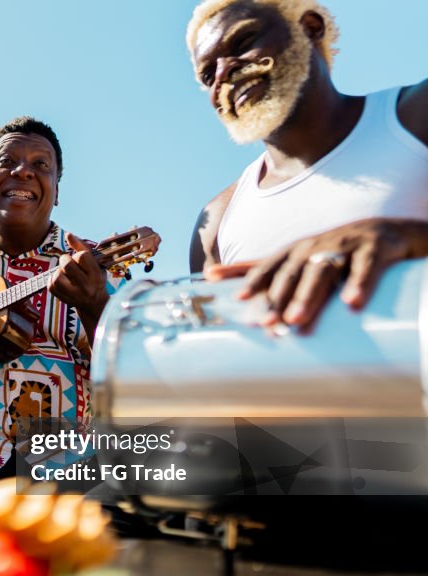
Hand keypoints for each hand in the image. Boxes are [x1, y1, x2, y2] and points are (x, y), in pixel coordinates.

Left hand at [49, 233, 109, 322]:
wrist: (94, 304)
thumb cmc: (94, 278)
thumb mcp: (95, 263)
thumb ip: (82, 248)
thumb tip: (68, 234)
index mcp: (96, 275)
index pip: (82, 256)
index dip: (77, 255)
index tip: (79, 259)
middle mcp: (86, 286)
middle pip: (67, 265)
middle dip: (65, 260)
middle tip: (68, 263)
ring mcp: (75, 295)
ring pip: (57, 276)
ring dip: (59, 271)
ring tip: (66, 274)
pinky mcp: (63, 299)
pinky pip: (51, 284)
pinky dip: (54, 279)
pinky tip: (62, 281)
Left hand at [237, 219, 423, 330]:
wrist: (386, 232)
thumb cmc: (332, 252)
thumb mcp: (296, 259)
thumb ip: (258, 270)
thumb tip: (209, 274)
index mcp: (296, 251)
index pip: (271, 265)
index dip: (255, 280)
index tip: (241, 298)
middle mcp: (316, 246)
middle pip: (293, 273)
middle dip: (279, 298)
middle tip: (269, 322)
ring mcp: (345, 246)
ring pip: (323, 272)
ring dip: (308, 296)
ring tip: (297, 319)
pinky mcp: (375, 249)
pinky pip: (365, 268)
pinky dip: (358, 284)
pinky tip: (351, 303)